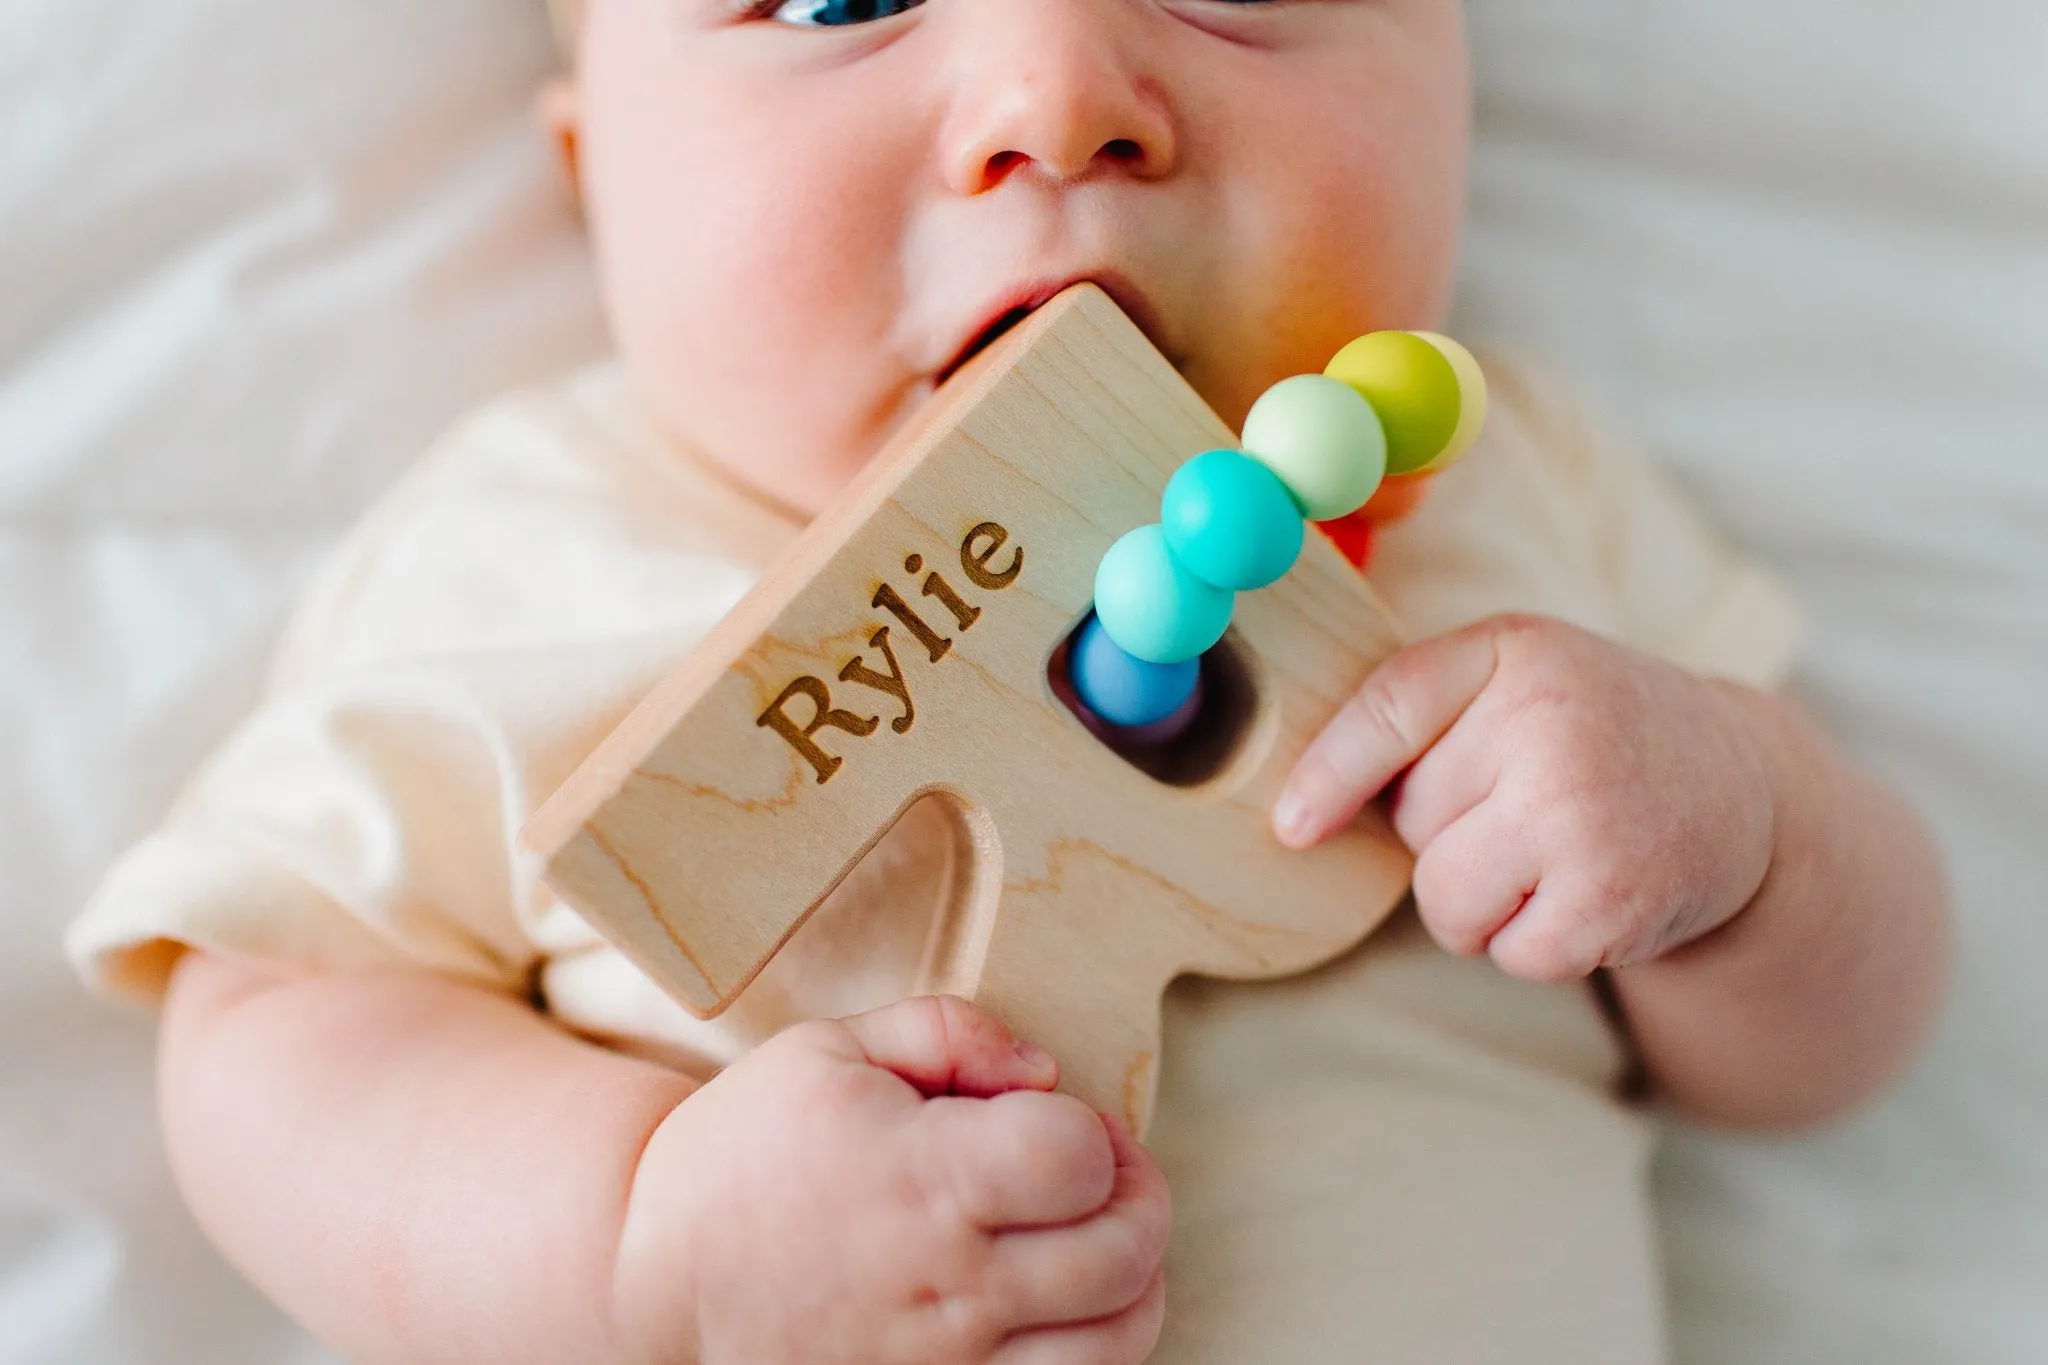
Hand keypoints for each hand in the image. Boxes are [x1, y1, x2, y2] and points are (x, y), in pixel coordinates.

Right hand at [613, 995, 1169, 1364]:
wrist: (650, 1281)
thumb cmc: (745, 1152)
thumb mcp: (827, 1050)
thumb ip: (950, 1031)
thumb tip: (1046, 1071)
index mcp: (924, 1177)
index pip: (1080, 1159)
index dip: (1095, 1132)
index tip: (1059, 1125)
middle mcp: (947, 1284)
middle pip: (1122, 1254)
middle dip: (1138, 1201)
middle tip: (1103, 1178)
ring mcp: (945, 1364)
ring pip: (1115, 1344)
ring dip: (1133, 1287)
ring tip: (1096, 1248)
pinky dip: (1087, 1352)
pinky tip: (1059, 1313)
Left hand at [1273, 614, 1775, 982]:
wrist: (1744, 789)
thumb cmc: (1591, 736)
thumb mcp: (1516, 680)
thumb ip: (1417, 713)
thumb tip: (1295, 815)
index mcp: (1513, 652)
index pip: (1389, 708)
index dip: (1328, 774)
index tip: (1290, 828)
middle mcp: (1547, 722)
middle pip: (1410, 824)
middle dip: (1448, 835)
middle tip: (1532, 808)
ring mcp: (1579, 812)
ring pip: (1444, 900)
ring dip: (1479, 905)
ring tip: (1551, 858)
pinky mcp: (1610, 898)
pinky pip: (1506, 954)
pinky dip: (1535, 947)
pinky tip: (1589, 896)